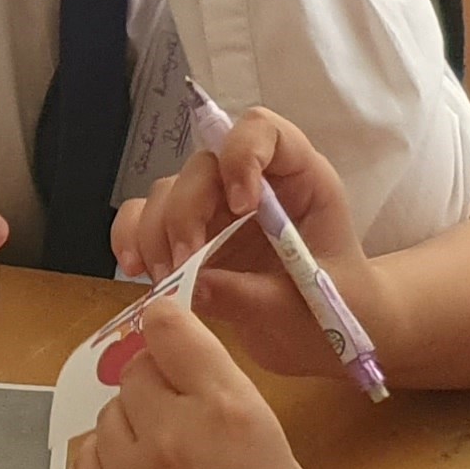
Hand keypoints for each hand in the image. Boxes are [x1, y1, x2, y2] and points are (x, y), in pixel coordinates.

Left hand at [75, 301, 349, 468]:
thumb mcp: (272, 446)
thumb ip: (217, 402)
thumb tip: (174, 375)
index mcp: (227, 408)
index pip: (167, 327)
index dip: (168, 330)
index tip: (171, 342)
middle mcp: (170, 433)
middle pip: (134, 372)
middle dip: (156, 388)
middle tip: (182, 423)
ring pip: (107, 418)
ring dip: (131, 429)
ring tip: (167, 467)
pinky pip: (86, 464)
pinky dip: (107, 466)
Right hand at [111, 107, 397, 379]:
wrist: (327, 337)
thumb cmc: (338, 308)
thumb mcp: (307, 306)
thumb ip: (255, 295)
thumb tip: (193, 284)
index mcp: (298, 180)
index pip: (263, 131)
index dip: (242, 155)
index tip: (241, 206)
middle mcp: (252, 183)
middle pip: (201, 167)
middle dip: (184, 213)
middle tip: (183, 268)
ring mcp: (216, 208)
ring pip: (167, 193)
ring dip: (155, 235)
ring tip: (166, 284)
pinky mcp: (189, 236)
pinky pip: (145, 220)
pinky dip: (132, 238)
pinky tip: (136, 270)